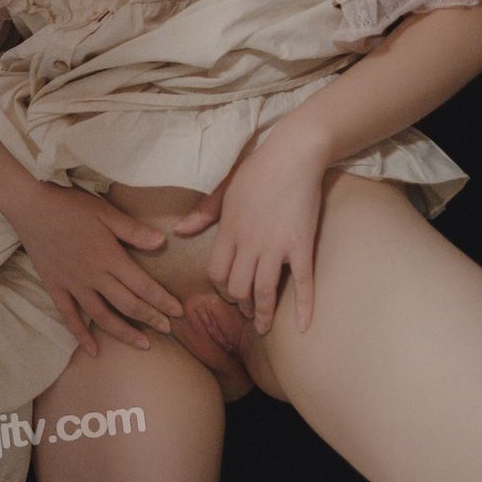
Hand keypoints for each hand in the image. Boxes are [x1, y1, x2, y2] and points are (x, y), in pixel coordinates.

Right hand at [5, 181, 185, 356]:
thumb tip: (162, 243)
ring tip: (142, 344)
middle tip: (167, 330)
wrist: (30, 206)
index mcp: (108, 257)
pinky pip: (69, 316)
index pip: (142, 285)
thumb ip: (133, 230)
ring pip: (101, 316)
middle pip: (126, 304)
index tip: (178, 312)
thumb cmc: (69, 205)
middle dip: (150, 318)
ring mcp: (72, 284)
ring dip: (123, 332)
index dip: (162, 300)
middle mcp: (92, 276)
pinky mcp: (55, 287)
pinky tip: (92, 350)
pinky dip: (81, 334)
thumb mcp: (105, 212)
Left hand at [172, 123, 331, 338]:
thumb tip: (178, 231)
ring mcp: (276, 246)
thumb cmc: (256, 170)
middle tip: (246, 309)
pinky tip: (303, 327)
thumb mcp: (223, 189)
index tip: (228, 292)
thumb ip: (202, 214)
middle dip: (240, 302)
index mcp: (228, 231)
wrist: (293, 155)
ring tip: (262, 325)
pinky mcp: (302, 245)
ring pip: (264, 291)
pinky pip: (303, 282)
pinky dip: (304, 307)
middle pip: (238, 286)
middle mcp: (249, 243)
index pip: (216, 273)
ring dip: (262, 313)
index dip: (220, 288)